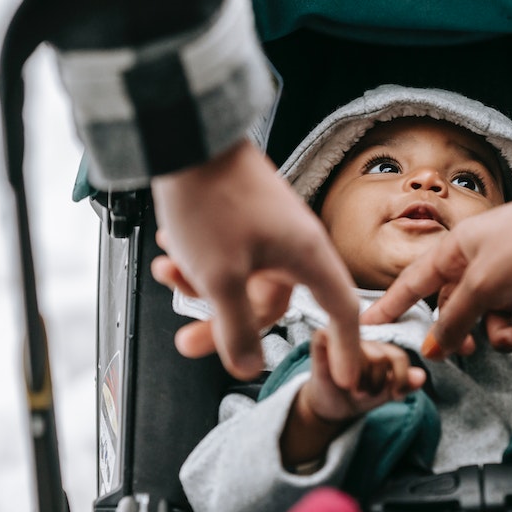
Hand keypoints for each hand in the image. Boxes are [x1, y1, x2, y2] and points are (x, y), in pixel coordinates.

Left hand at [150, 139, 360, 386]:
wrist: (187, 134)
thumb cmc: (210, 199)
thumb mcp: (220, 277)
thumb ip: (236, 328)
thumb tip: (248, 366)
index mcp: (307, 256)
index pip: (340, 312)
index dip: (345, 348)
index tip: (344, 378)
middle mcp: (295, 242)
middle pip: (269, 304)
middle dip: (224, 323)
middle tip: (188, 341)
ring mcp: (269, 227)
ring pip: (240, 279)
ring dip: (200, 286)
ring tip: (166, 273)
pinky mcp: (243, 215)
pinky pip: (227, 254)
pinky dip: (198, 259)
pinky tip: (169, 250)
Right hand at [300, 332, 426, 423]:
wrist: (330, 406)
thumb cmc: (359, 396)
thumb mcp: (386, 393)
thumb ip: (404, 384)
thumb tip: (421, 376)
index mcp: (381, 348)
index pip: (398, 356)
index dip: (401, 378)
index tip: (396, 395)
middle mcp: (363, 339)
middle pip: (381, 358)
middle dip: (376, 384)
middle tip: (366, 394)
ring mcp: (342, 338)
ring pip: (361, 355)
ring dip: (359, 381)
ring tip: (353, 390)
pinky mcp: (321, 340)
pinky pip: (331, 339)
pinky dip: (338, 362)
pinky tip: (338, 377)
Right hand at [361, 169, 511, 357]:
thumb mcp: (484, 285)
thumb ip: (456, 319)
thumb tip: (433, 347)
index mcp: (457, 249)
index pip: (414, 282)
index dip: (392, 304)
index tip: (371, 324)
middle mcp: (482, 257)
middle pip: (458, 304)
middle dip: (463, 331)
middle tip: (468, 353)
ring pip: (496, 313)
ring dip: (503, 333)